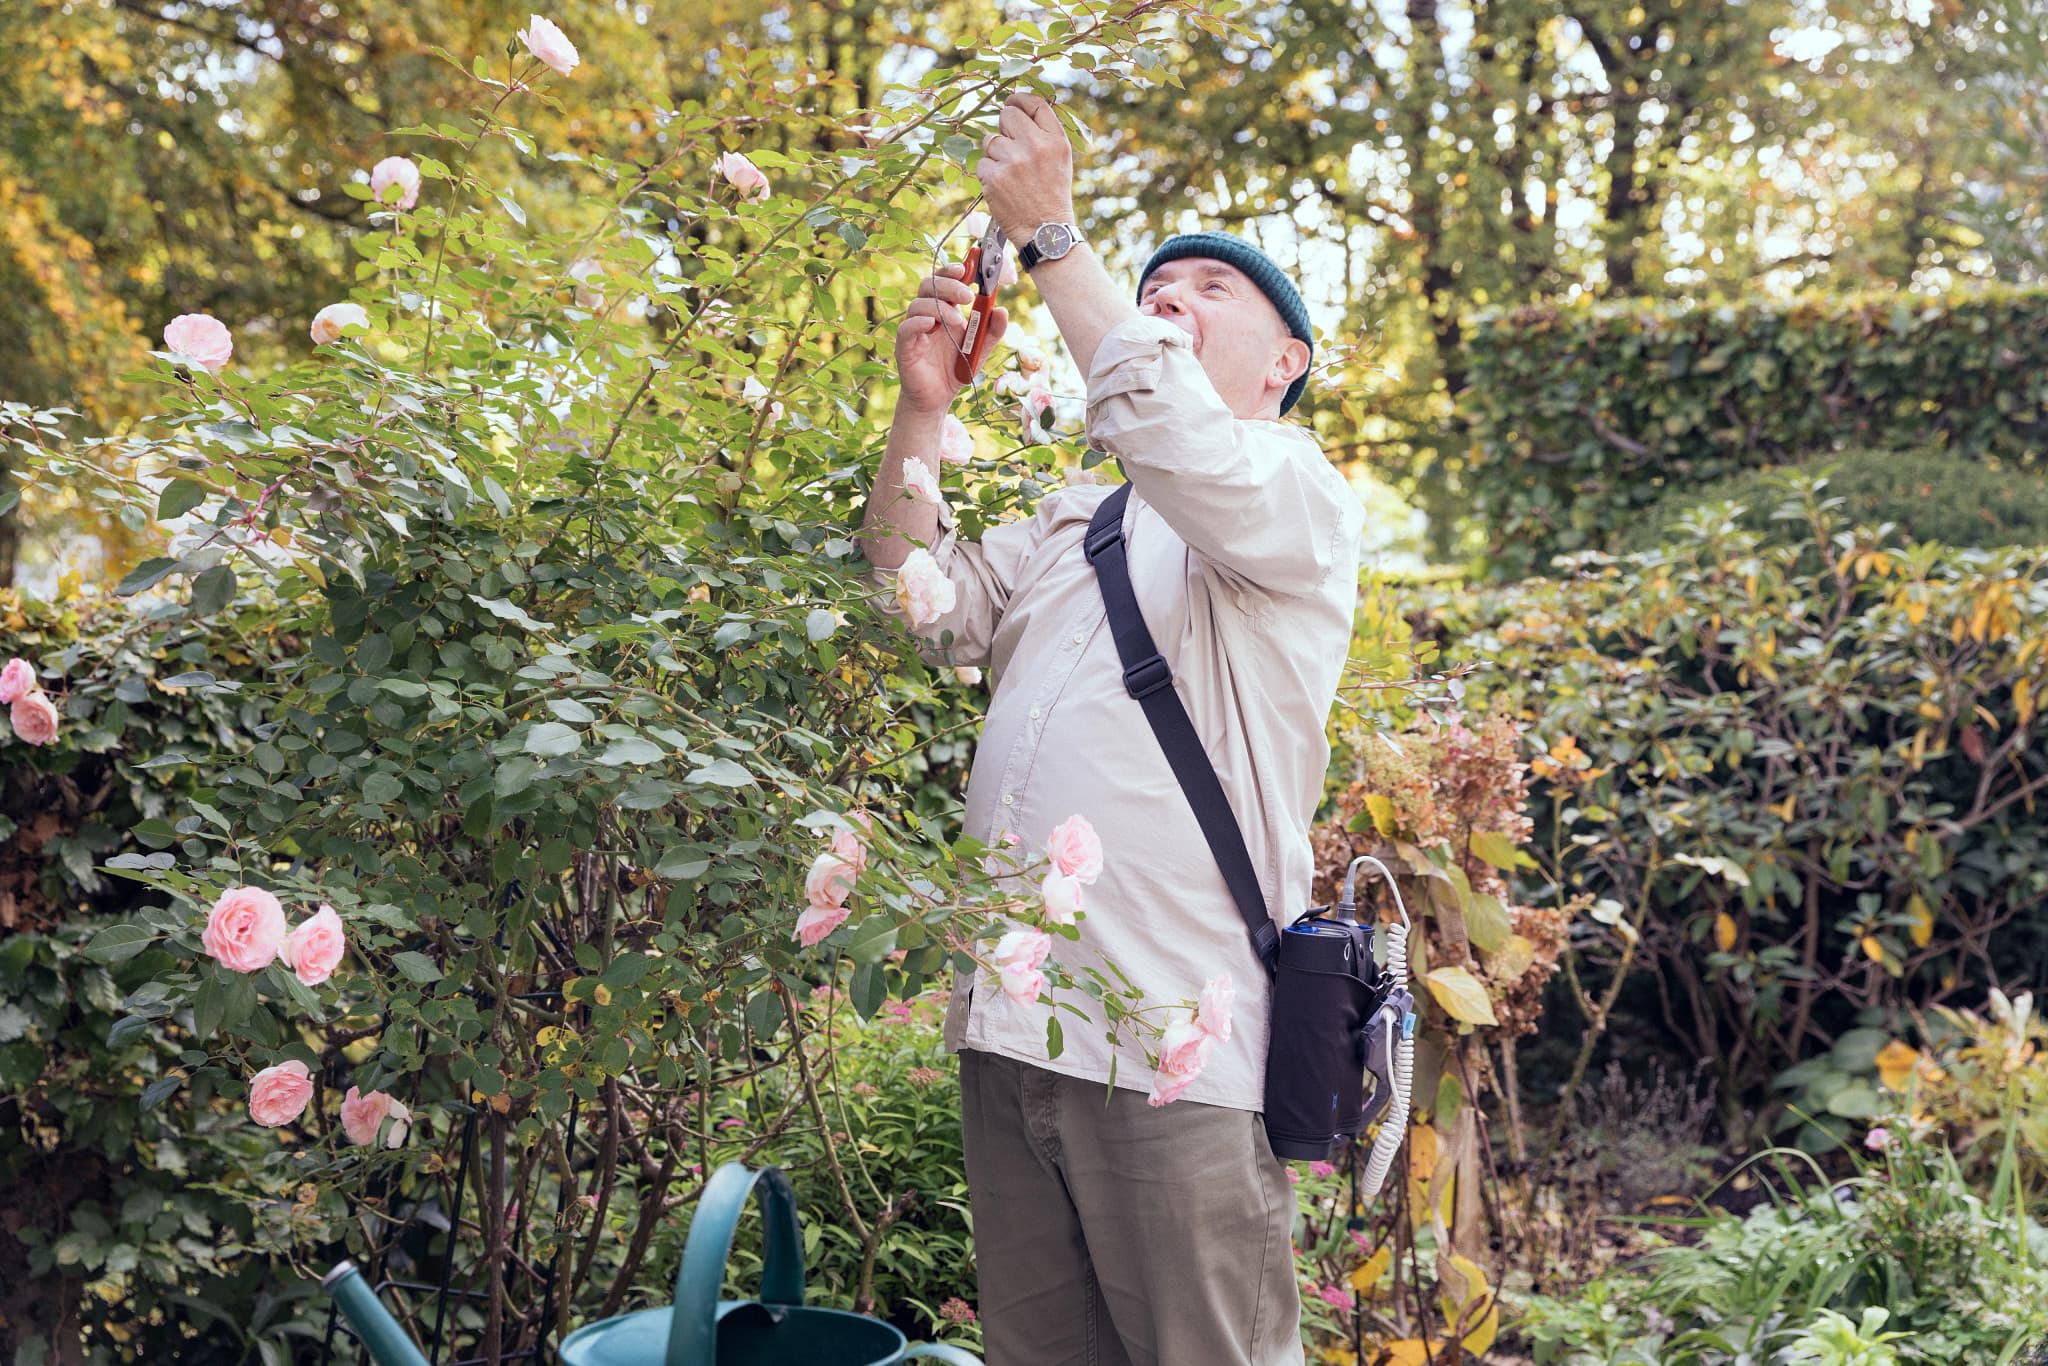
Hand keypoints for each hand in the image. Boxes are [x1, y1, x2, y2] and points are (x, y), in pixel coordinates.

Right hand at [895, 263, 1010, 413]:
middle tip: (968, 295)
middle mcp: (928, 314)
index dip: (954, 270)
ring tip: (958, 321)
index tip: (968, 266)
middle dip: (949, 285)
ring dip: (940, 307)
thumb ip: (992, 330)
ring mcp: (915, 328)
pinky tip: (932, 326)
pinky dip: (919, 322)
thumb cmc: (956, 369)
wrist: (938, 398)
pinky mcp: (905, 346)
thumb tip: (1002, 310)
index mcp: (945, 308)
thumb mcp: (981, 348)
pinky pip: (907, 327)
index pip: (945, 280)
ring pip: (918, 304)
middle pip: (930, 285)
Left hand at [977, 93, 1075, 241]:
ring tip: (1011, 174)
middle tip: (1011, 147)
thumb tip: (1017, 107)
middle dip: (1004, 127)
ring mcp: (1013, 161)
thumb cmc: (1052, 195)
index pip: (1034, 103)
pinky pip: (982, 163)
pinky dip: (989, 175)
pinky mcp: (995, 177)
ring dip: (996, 155)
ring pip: (990, 140)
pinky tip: (1004, 187)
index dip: (1018, 100)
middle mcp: (1035, 146)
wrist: (1046, 232)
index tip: (1011, 103)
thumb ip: (1044, 133)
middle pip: (1007, 114)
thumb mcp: (1061, 160)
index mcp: (1055, 140)